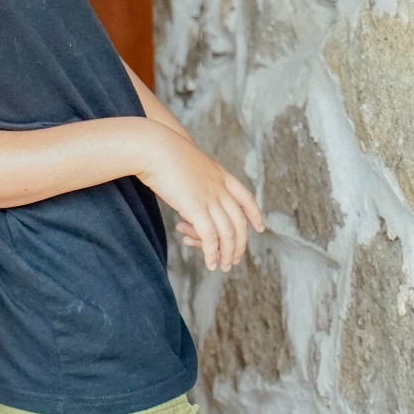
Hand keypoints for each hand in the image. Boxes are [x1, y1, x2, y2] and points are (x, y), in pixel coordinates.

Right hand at [137, 125, 263, 271]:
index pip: (246, 198)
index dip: (255, 214)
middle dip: (240, 244)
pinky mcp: (197, 209)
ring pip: (228, 234)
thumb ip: (195, 177)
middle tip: (234, 259)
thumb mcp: (188, 162)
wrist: (154, 147)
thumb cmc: (162, 152)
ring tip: (222, 266)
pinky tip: (209, 263)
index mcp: (220, 175)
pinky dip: (212, 254)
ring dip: (227, 254)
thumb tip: (190, 189)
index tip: (259, 228)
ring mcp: (210, 198)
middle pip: (240, 222)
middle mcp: (220, 188)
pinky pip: (211, 238)